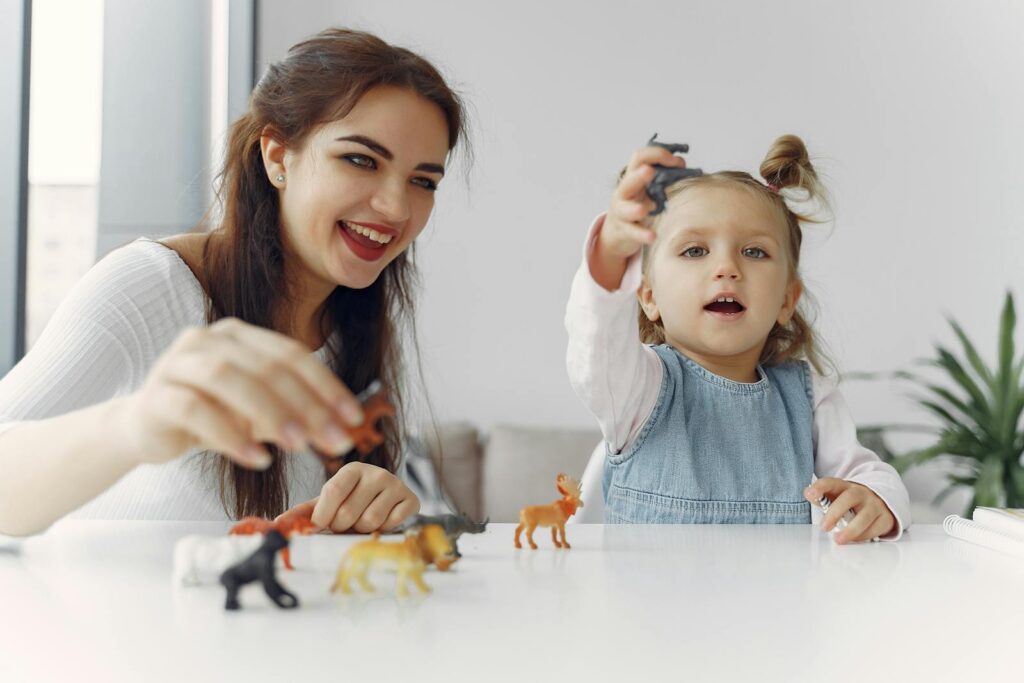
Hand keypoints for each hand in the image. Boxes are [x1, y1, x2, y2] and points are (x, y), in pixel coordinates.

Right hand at [122, 318, 364, 469]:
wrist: (144, 429)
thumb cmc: (211, 415)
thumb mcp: (258, 412)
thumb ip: (295, 412)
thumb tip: (346, 427)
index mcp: (240, 336)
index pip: (292, 354)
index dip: (327, 386)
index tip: (354, 419)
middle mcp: (208, 340)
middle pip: (266, 367)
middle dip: (308, 405)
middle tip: (335, 440)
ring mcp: (178, 362)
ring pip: (230, 379)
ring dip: (271, 413)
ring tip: (298, 446)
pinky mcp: (156, 395)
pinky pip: (195, 410)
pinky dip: (230, 434)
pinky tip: (256, 458)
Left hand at [281, 462, 419, 532]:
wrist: (388, 502)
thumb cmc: (351, 503)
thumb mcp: (327, 504)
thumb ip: (302, 514)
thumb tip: (275, 525)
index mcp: (351, 470)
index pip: (333, 492)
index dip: (324, 515)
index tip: (321, 526)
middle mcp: (375, 472)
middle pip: (349, 513)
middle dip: (343, 526)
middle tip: (347, 523)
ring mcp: (396, 484)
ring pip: (370, 522)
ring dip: (363, 531)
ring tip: (364, 522)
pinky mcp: (412, 500)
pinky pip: (391, 525)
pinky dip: (383, 531)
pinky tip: (383, 522)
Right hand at [599, 144, 687, 259]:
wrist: (617, 232)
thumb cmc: (636, 204)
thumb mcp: (647, 189)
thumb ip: (662, 176)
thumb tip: (681, 163)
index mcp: (632, 178)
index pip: (639, 158)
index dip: (657, 155)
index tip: (677, 161)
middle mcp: (624, 192)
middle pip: (628, 181)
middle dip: (639, 177)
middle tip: (650, 172)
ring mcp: (621, 212)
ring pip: (624, 209)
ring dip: (634, 209)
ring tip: (644, 210)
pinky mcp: (624, 230)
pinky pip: (633, 232)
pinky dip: (642, 234)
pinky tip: (652, 236)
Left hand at [804, 478, 895, 543]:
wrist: (879, 502)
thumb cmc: (850, 502)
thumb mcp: (835, 497)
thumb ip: (821, 498)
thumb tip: (808, 493)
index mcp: (844, 486)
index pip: (831, 483)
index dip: (820, 487)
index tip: (810, 494)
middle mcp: (861, 493)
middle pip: (849, 498)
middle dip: (835, 512)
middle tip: (824, 527)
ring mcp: (875, 505)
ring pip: (865, 516)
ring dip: (851, 530)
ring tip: (838, 540)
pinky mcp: (885, 518)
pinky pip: (875, 528)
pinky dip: (863, 536)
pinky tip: (853, 539)